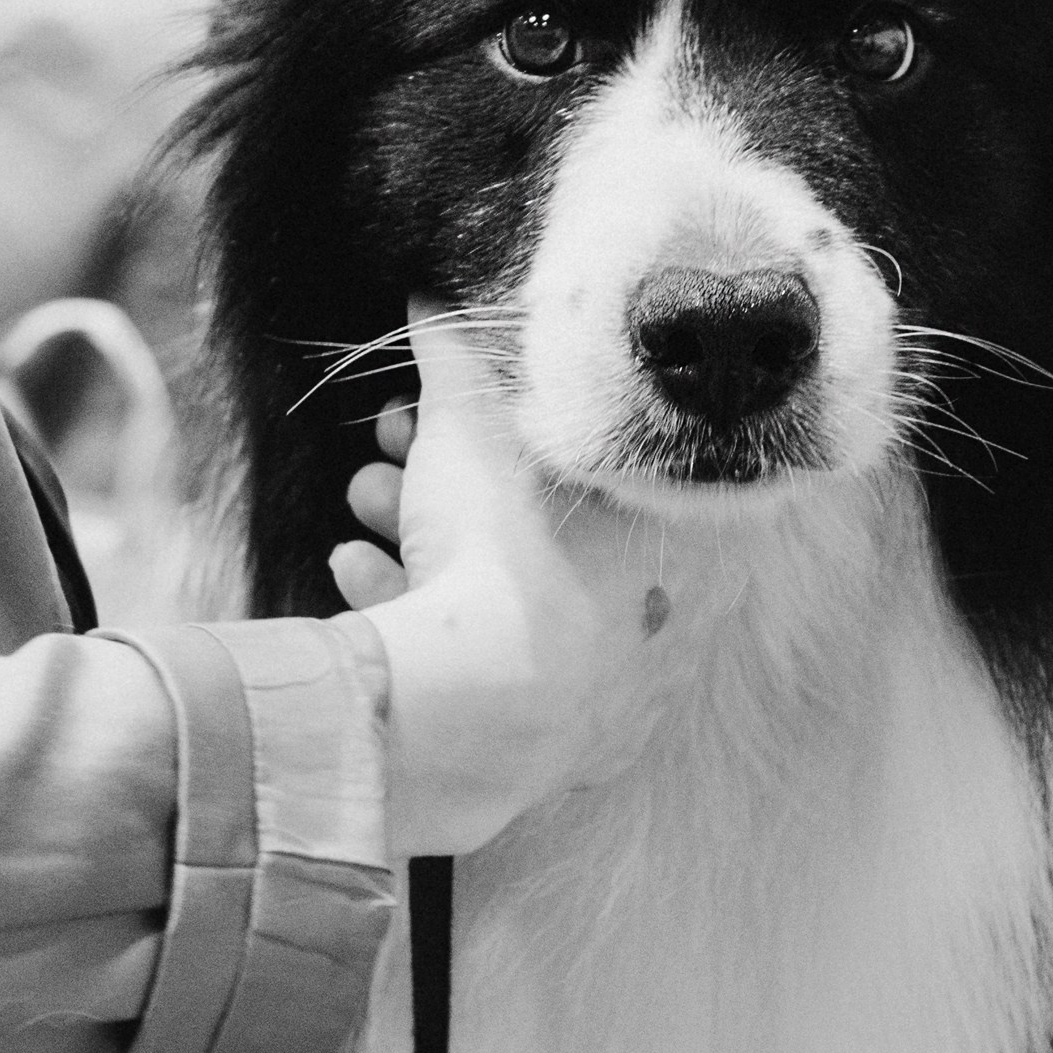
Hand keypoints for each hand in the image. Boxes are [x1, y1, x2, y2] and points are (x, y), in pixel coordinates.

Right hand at [330, 314, 671, 854]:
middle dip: (460, 483)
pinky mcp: (556, 758)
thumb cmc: (503, 557)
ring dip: (431, 545)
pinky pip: (491, 677)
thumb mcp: (471, 427)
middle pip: (558, 533)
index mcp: (689, 543)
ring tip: (367, 508)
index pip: (616, 463)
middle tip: (393, 455)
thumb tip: (435, 295)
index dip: (518, 425)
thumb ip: (457, 357)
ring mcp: (616, 702)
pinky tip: (362, 579)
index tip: (448, 408)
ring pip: (520, 603)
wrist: (478, 714)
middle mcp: (669, 626)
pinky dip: (427, 624)